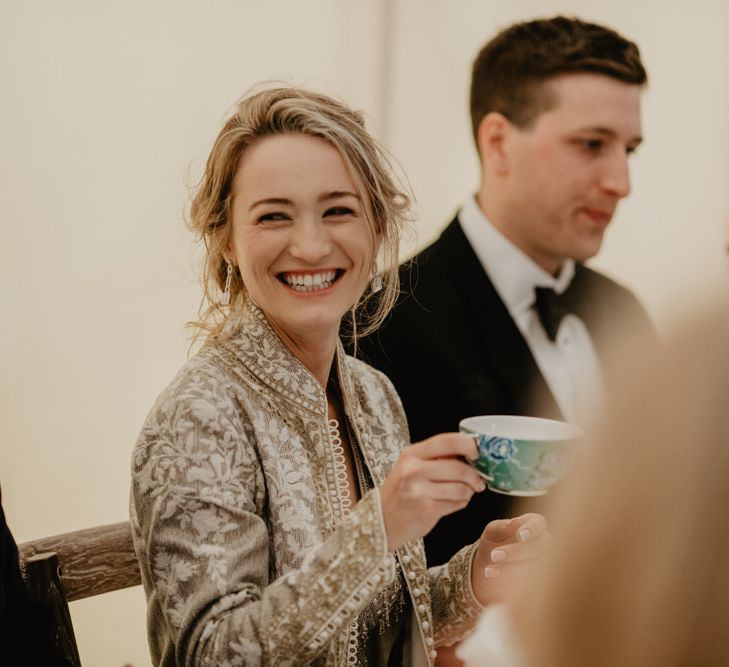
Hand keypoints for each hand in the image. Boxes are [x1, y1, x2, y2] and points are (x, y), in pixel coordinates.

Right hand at [379, 433, 485, 550]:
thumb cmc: (401, 492)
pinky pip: (456, 503)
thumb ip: (436, 458)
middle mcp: (413, 469)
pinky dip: (461, 503)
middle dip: (475, 476)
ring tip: (464, 493)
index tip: (477, 452)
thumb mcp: (411, 466)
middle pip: (458, 467)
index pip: (447, 441)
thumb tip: (469, 453)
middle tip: (478, 481)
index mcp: (412, 454)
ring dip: (469, 492)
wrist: (381, 520)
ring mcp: (419, 490)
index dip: (468, 445)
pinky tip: (454, 502)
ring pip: (461, 488)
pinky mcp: (426, 509)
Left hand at [471, 513, 551, 605]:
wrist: (488, 568)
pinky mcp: (538, 583)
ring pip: (537, 567)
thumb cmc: (494, 543)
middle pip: (540, 546)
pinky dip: (513, 585)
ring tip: (488, 572)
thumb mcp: (491, 533)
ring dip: (513, 570)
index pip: (539, 523)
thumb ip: (501, 527)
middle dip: (517, 552)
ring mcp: (543, 564)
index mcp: (532, 526)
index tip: (519, 536)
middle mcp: (543, 545)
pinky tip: (496, 583)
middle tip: (493, 556)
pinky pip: (531, 585)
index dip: (531, 529)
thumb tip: (514, 522)